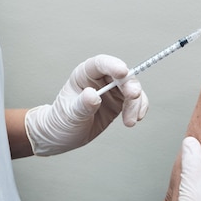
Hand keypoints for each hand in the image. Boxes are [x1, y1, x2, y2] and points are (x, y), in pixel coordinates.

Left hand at [24, 54, 147, 155]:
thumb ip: (82, 105)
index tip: (123, 72)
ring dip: (136, 102)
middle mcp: (99, 79)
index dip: (113, 65)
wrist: (63, 137)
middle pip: (121, 75)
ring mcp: (111, 91)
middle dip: (130, 85)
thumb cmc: (61, 121)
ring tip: (130, 121)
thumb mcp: (70, 115)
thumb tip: (93, 95)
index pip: (100, 64)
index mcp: (84, 74)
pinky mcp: (119, 103)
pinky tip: (135, 118)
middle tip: (133, 97)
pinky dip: (139, 108)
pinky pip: (134, 101)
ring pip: (131, 88)